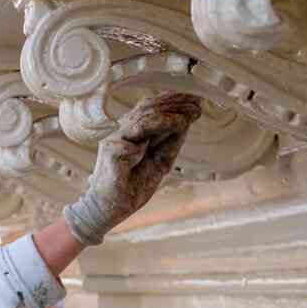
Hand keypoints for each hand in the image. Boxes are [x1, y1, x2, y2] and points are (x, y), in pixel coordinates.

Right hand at [62, 92, 202, 246]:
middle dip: (174, 104)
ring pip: (141, 120)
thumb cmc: (133, 186)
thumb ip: (171, 142)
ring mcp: (115, 140)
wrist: (112, 209)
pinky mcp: (110, 152)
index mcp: (135, 132)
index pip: (153, 108)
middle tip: (197, 103)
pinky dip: (146, 142)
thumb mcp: (161, 161)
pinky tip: (157, 144)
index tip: (196, 98)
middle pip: (148, 109)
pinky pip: (130, 144)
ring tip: (187, 118)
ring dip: (167, 117)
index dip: (173, 100)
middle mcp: (124, 132)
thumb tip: (187, 120)